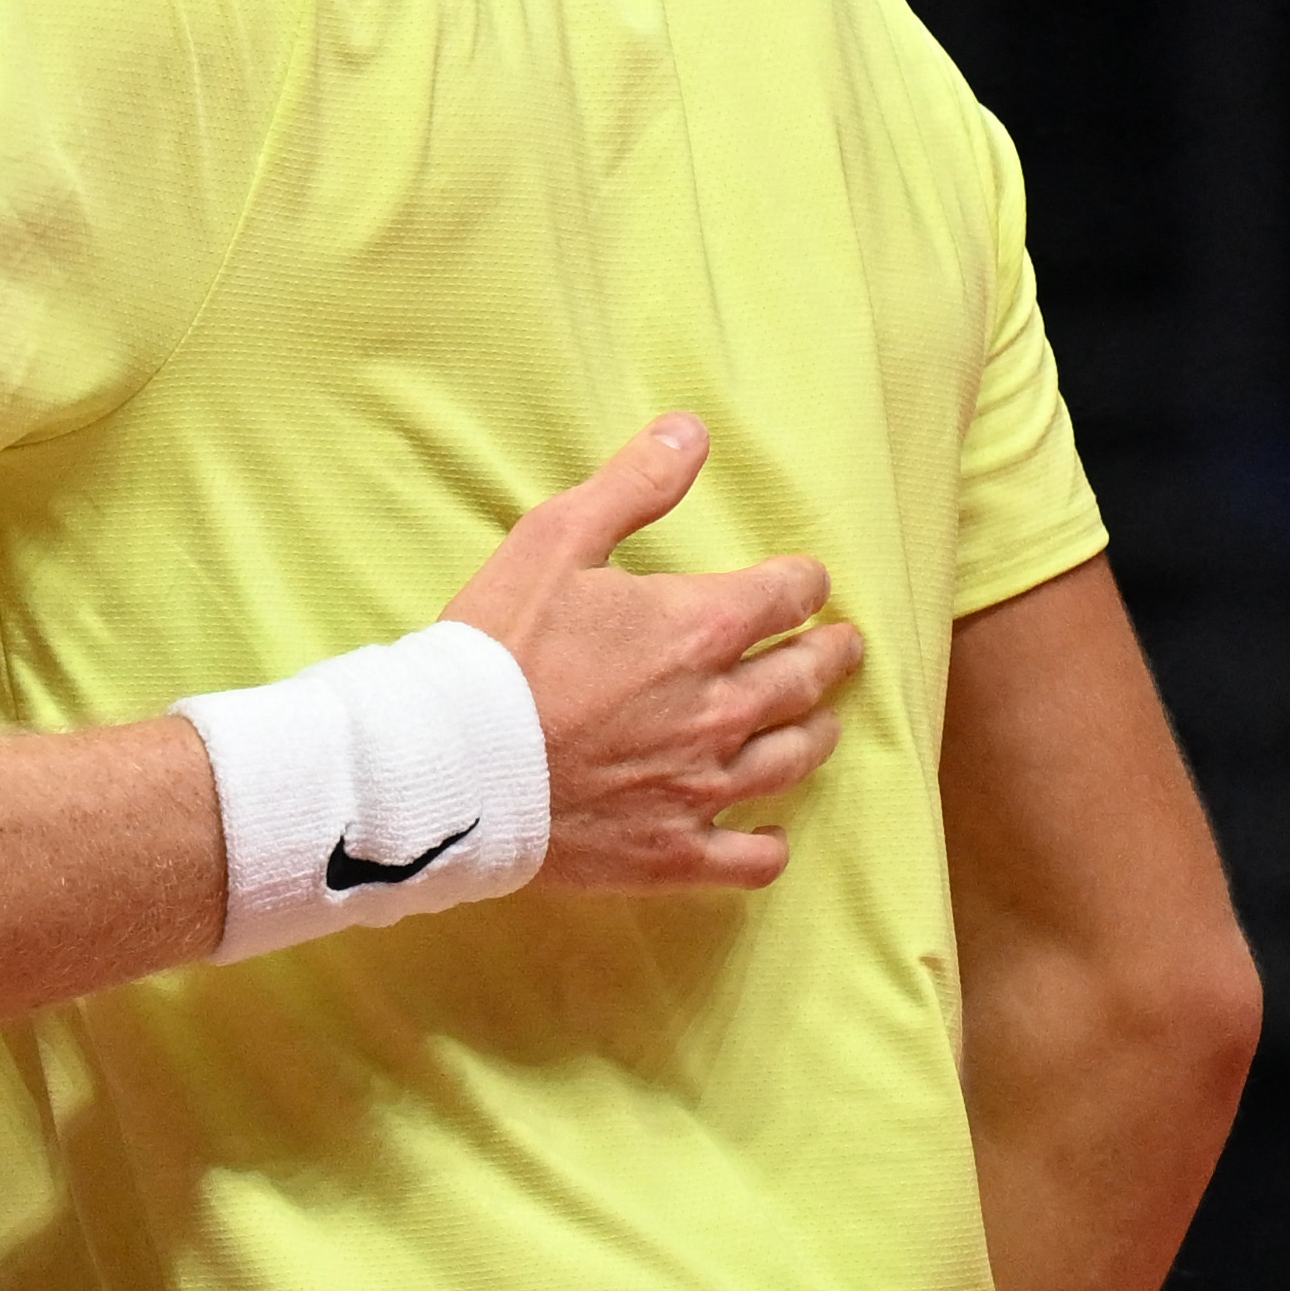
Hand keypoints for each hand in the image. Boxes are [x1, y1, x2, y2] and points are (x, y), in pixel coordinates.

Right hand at [451, 416, 853, 893]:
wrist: (449, 764)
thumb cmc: (497, 646)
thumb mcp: (556, 539)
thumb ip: (633, 484)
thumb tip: (691, 431)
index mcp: (701, 628)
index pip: (790, 595)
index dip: (802, 583)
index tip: (803, 583)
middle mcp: (721, 709)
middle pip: (806, 677)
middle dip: (829, 654)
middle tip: (840, 647)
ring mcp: (702, 786)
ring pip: (793, 760)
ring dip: (814, 733)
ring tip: (819, 723)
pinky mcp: (674, 852)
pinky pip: (752, 859)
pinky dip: (769, 845)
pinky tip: (768, 833)